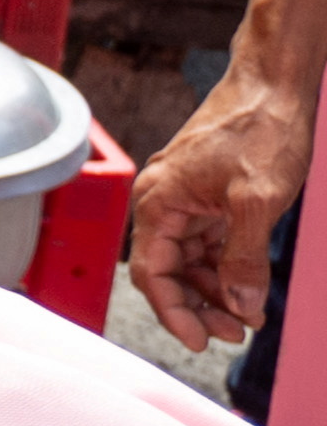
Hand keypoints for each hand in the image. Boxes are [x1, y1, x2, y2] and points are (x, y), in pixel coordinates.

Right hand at [128, 51, 307, 352]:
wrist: (274, 83)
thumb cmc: (260, 130)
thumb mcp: (257, 201)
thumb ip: (243, 258)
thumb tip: (242, 307)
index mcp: (158, 201)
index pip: (152, 273)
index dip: (174, 311)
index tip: (201, 342)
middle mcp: (162, 200)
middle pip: (168, 270)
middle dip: (198, 305)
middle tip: (235, 332)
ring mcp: (185, 197)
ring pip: (190, 259)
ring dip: (215, 290)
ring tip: (248, 315)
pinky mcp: (207, 194)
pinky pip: (207, 241)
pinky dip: (225, 266)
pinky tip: (248, 284)